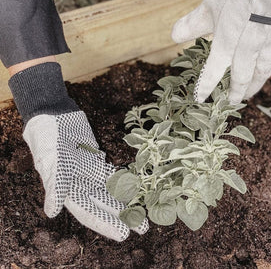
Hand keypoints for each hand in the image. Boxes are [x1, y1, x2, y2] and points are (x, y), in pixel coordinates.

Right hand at [23, 110, 148, 241]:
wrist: (52, 115)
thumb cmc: (47, 138)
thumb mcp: (50, 160)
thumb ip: (55, 185)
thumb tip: (52, 212)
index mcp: (67, 189)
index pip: (89, 211)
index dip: (105, 223)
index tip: (124, 234)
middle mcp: (80, 184)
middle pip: (104, 205)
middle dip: (122, 217)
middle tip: (143, 228)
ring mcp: (89, 171)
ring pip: (111, 190)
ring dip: (127, 200)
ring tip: (144, 211)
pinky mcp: (96, 158)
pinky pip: (112, 172)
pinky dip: (124, 180)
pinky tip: (137, 186)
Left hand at [172, 0, 270, 103]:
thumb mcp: (208, 7)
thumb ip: (192, 24)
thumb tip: (173, 36)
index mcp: (226, 42)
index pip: (213, 72)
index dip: (206, 87)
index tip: (200, 99)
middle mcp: (248, 48)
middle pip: (242, 78)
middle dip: (235, 92)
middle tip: (231, 102)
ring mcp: (267, 44)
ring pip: (262, 73)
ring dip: (254, 86)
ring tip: (249, 94)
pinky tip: (269, 70)